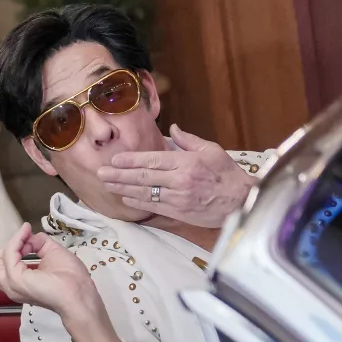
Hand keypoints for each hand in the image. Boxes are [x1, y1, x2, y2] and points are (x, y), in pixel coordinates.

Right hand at [0, 226, 123, 341]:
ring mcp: (10, 285)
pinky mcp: (16, 280)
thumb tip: (26, 236)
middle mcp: (9, 286)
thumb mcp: (51, 252)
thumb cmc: (71, 279)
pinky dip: (17, 241)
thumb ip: (35, 243)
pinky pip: (9, 253)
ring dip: (14, 241)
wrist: (80, 294)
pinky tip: (26, 234)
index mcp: (16, 282)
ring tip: (26, 234)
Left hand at [98, 125, 256, 228]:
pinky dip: (136, 202)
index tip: (114, 160)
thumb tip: (172, 129)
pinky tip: (124, 198)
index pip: (152, 160)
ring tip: (106, 185)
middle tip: (100, 173)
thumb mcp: (212, 150)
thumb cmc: (227, 174)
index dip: (130, 160)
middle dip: (118, 175)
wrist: (240, 201)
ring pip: (143, 193)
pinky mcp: (178, 212)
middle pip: (142, 177)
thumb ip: (189, 140)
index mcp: (186, 162)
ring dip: (122, 189)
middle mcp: (179, 180)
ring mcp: (177, 198)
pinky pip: (152, 206)